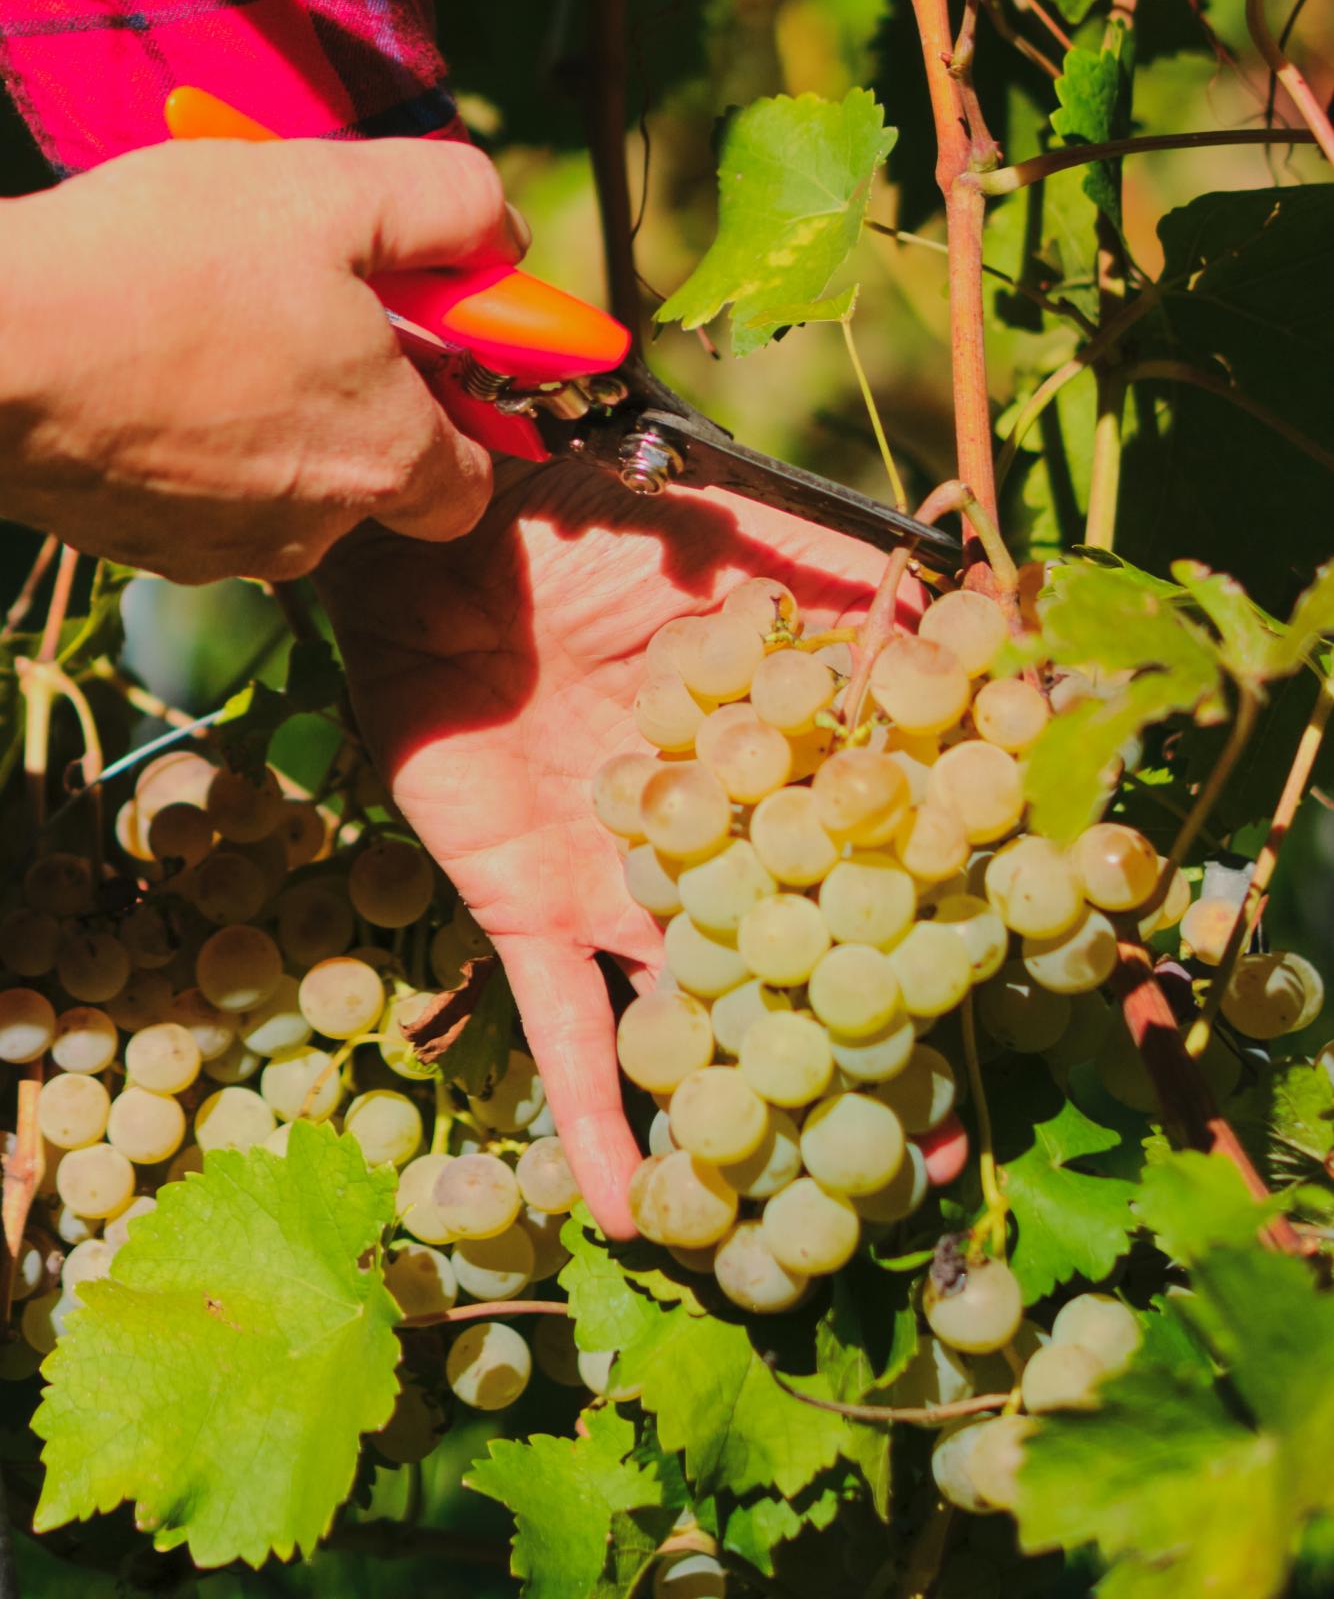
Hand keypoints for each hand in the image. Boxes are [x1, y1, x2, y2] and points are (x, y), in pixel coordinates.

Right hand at [0, 136, 526, 581]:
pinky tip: (146, 355)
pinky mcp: (137, 541)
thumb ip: (448, 206)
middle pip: (372, 470)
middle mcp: (314, 527)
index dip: (463, 404)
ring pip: (279, 475)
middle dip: (354, 387)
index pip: (473, 478)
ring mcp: (217, 546)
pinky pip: (197, 484)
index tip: (431, 333)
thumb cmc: (163, 264)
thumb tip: (498, 231)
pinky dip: (190, 427)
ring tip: (205, 310)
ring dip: (266, 400)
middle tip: (303, 292)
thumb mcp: (334, 191)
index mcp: (386, 459)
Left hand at [318, 461, 918, 1237]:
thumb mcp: (728, 535)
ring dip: (749, 1109)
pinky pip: (564, 1030)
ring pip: (701, 1015)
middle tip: (943, 1151)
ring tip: (814, 1223)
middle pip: (804, 959)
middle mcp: (714, 841)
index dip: (952, 910)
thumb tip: (976, 599)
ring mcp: (627, 888)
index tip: (1030, 976)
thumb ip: (836, 571)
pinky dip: (593, 1115)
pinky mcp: (535, 913)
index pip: (879, 848)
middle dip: (865, 1046)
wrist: (437, 544)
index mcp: (774, 761)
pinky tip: (630, 1213)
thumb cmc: (586, 526)